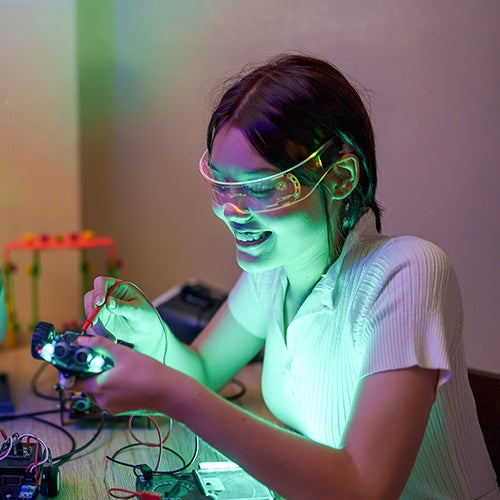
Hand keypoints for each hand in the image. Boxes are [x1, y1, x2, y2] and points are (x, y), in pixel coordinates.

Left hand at [74, 335, 188, 416]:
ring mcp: (110, 407)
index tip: (76, 363)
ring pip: (96, 393)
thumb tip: (82, 340)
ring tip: (115, 370)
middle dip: (89, 375)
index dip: (71, 372)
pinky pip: (107, 399)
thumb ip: (100, 345)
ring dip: (100, 382)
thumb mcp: (122, 353)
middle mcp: (101, 400)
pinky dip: (110, 390)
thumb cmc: (145, 370)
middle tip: (101, 362)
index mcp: (98, 386)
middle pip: (85, 387)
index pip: (72, 383)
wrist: (165, 390)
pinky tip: (124, 380)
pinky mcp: (119, 410)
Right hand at [83, 276, 168, 361]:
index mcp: (118, 287)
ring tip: (105, 332)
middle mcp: (107, 295)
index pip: (102, 282)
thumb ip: (123, 306)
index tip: (100, 303)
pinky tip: (109, 337)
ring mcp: (102, 308)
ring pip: (89, 311)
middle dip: (90, 307)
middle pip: (91, 296)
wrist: (147, 331)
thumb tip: (108, 302)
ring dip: (93, 322)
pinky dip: (96, 331)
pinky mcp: (101, 320)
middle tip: (94, 319)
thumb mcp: (137, 310)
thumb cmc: (146, 316)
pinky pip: (93, 325)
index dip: (98, 291)